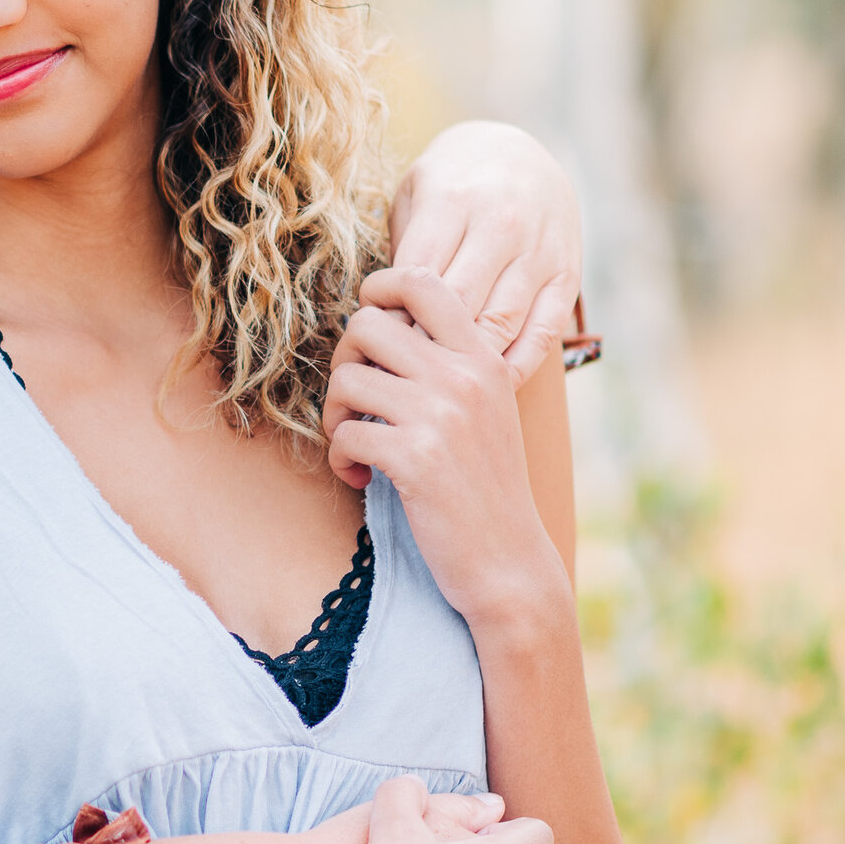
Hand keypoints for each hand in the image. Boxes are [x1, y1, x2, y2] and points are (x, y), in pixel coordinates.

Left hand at [321, 267, 566, 637]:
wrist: (509, 562)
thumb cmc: (484, 485)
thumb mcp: (483, 410)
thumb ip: (444, 365)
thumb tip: (376, 324)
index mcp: (483, 357)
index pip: (423, 281)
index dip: (378, 291)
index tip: (367, 332)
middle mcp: (465, 376)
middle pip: (367, 324)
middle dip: (345, 362)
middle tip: (354, 404)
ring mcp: (442, 415)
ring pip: (346, 377)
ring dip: (335, 416)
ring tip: (355, 446)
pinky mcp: (416, 457)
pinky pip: (344, 434)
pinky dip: (340, 458)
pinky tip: (361, 477)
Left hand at [389, 122, 580, 386]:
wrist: (517, 152)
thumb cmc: (448, 185)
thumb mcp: (414, 195)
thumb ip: (402, 250)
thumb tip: (384, 319)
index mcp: (453, 201)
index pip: (416, 279)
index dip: (393, 320)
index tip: (377, 342)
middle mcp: (501, 224)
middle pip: (456, 308)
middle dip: (425, 347)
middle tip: (401, 372)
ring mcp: (539, 252)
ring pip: (499, 325)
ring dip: (466, 362)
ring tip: (437, 383)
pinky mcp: (567, 275)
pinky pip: (543, 334)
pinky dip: (515, 366)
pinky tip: (487, 382)